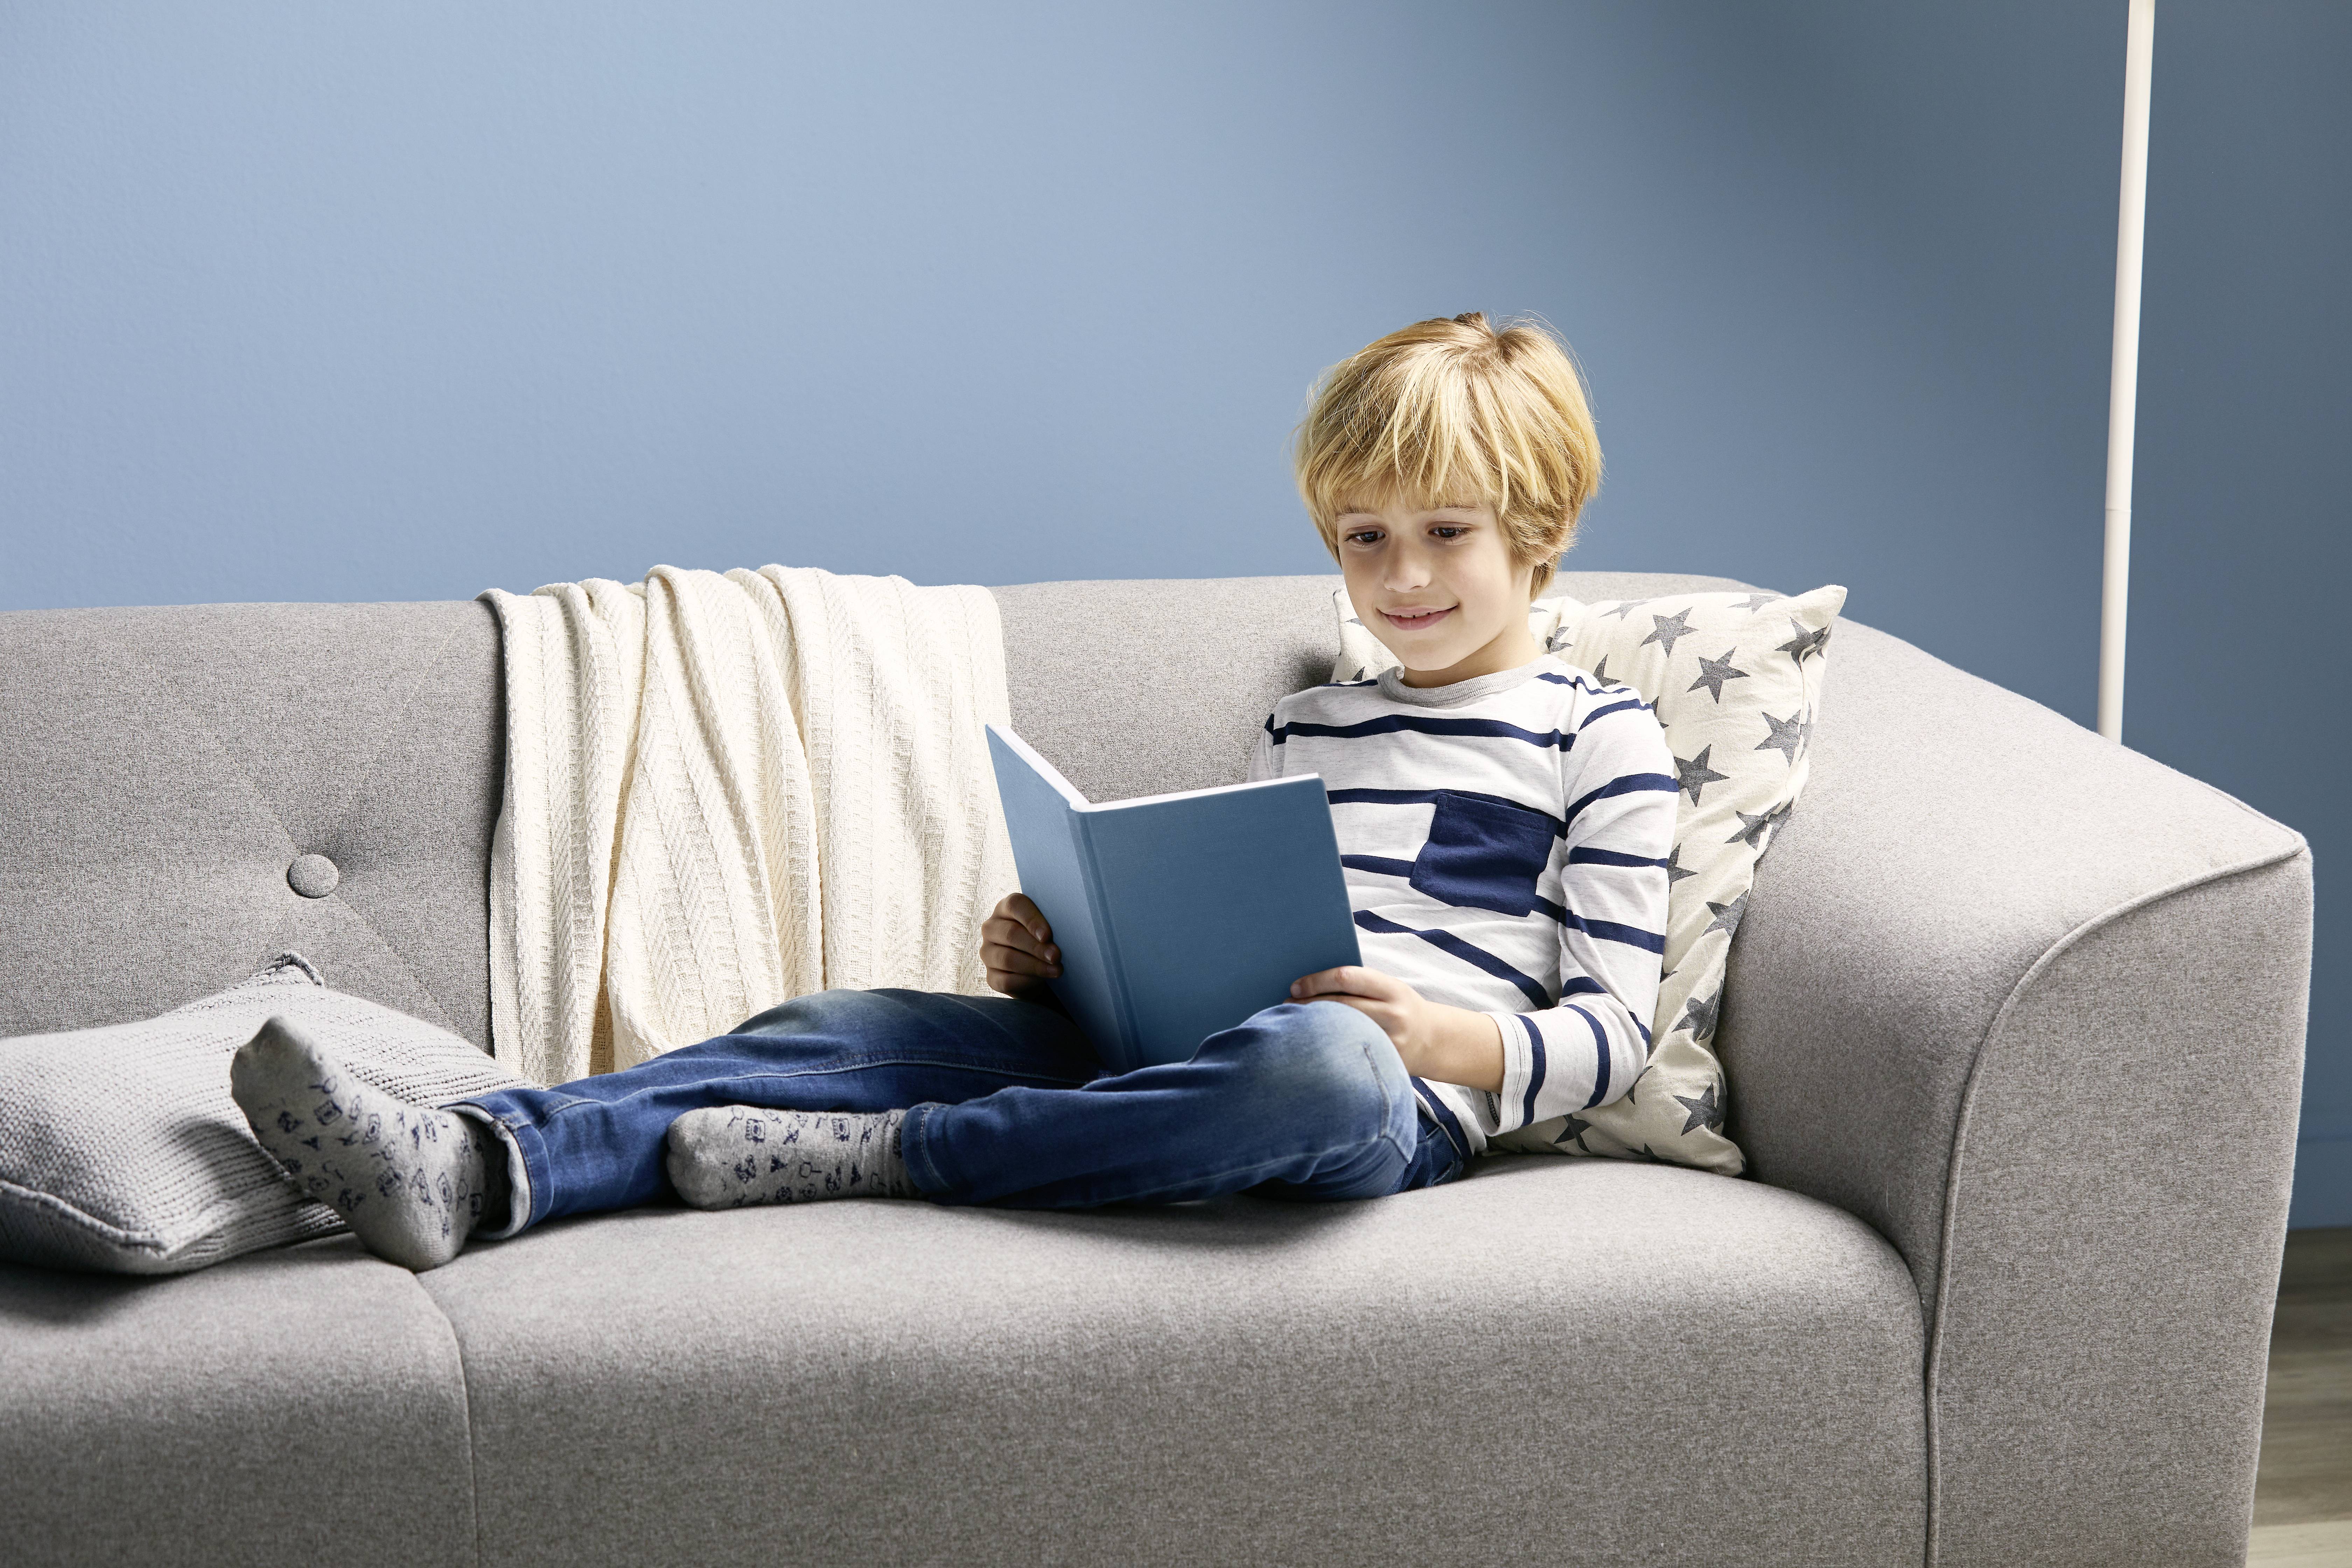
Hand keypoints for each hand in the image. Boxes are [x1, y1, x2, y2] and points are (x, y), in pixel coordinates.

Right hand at [982, 893, 1059, 997]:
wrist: (1037, 968)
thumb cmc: (1044, 941)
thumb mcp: (1047, 928)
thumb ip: (1049, 927)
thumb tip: (1057, 937)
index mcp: (1005, 908)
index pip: (1015, 905)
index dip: (1031, 920)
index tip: (1047, 935)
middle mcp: (992, 928)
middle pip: (1011, 933)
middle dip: (1036, 947)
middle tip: (1056, 956)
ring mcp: (988, 953)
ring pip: (1008, 959)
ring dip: (1035, 966)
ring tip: (1056, 970)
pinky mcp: (991, 977)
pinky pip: (1006, 980)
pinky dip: (1026, 981)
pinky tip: (1041, 980)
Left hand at [1288, 965, 1504, 1092]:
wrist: (1433, 1040)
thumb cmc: (1399, 1007)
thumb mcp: (1388, 989)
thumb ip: (1358, 985)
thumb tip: (1309, 986)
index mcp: (1392, 989)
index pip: (1346, 978)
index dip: (1316, 981)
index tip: (1294, 987)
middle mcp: (1393, 1015)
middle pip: (1339, 1007)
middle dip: (1308, 1005)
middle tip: (1286, 1007)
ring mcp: (1391, 1043)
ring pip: (1341, 1034)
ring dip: (1313, 1029)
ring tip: (1294, 1027)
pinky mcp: (1386, 1066)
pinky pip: (1350, 1057)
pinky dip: (1327, 1051)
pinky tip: (1312, 1049)